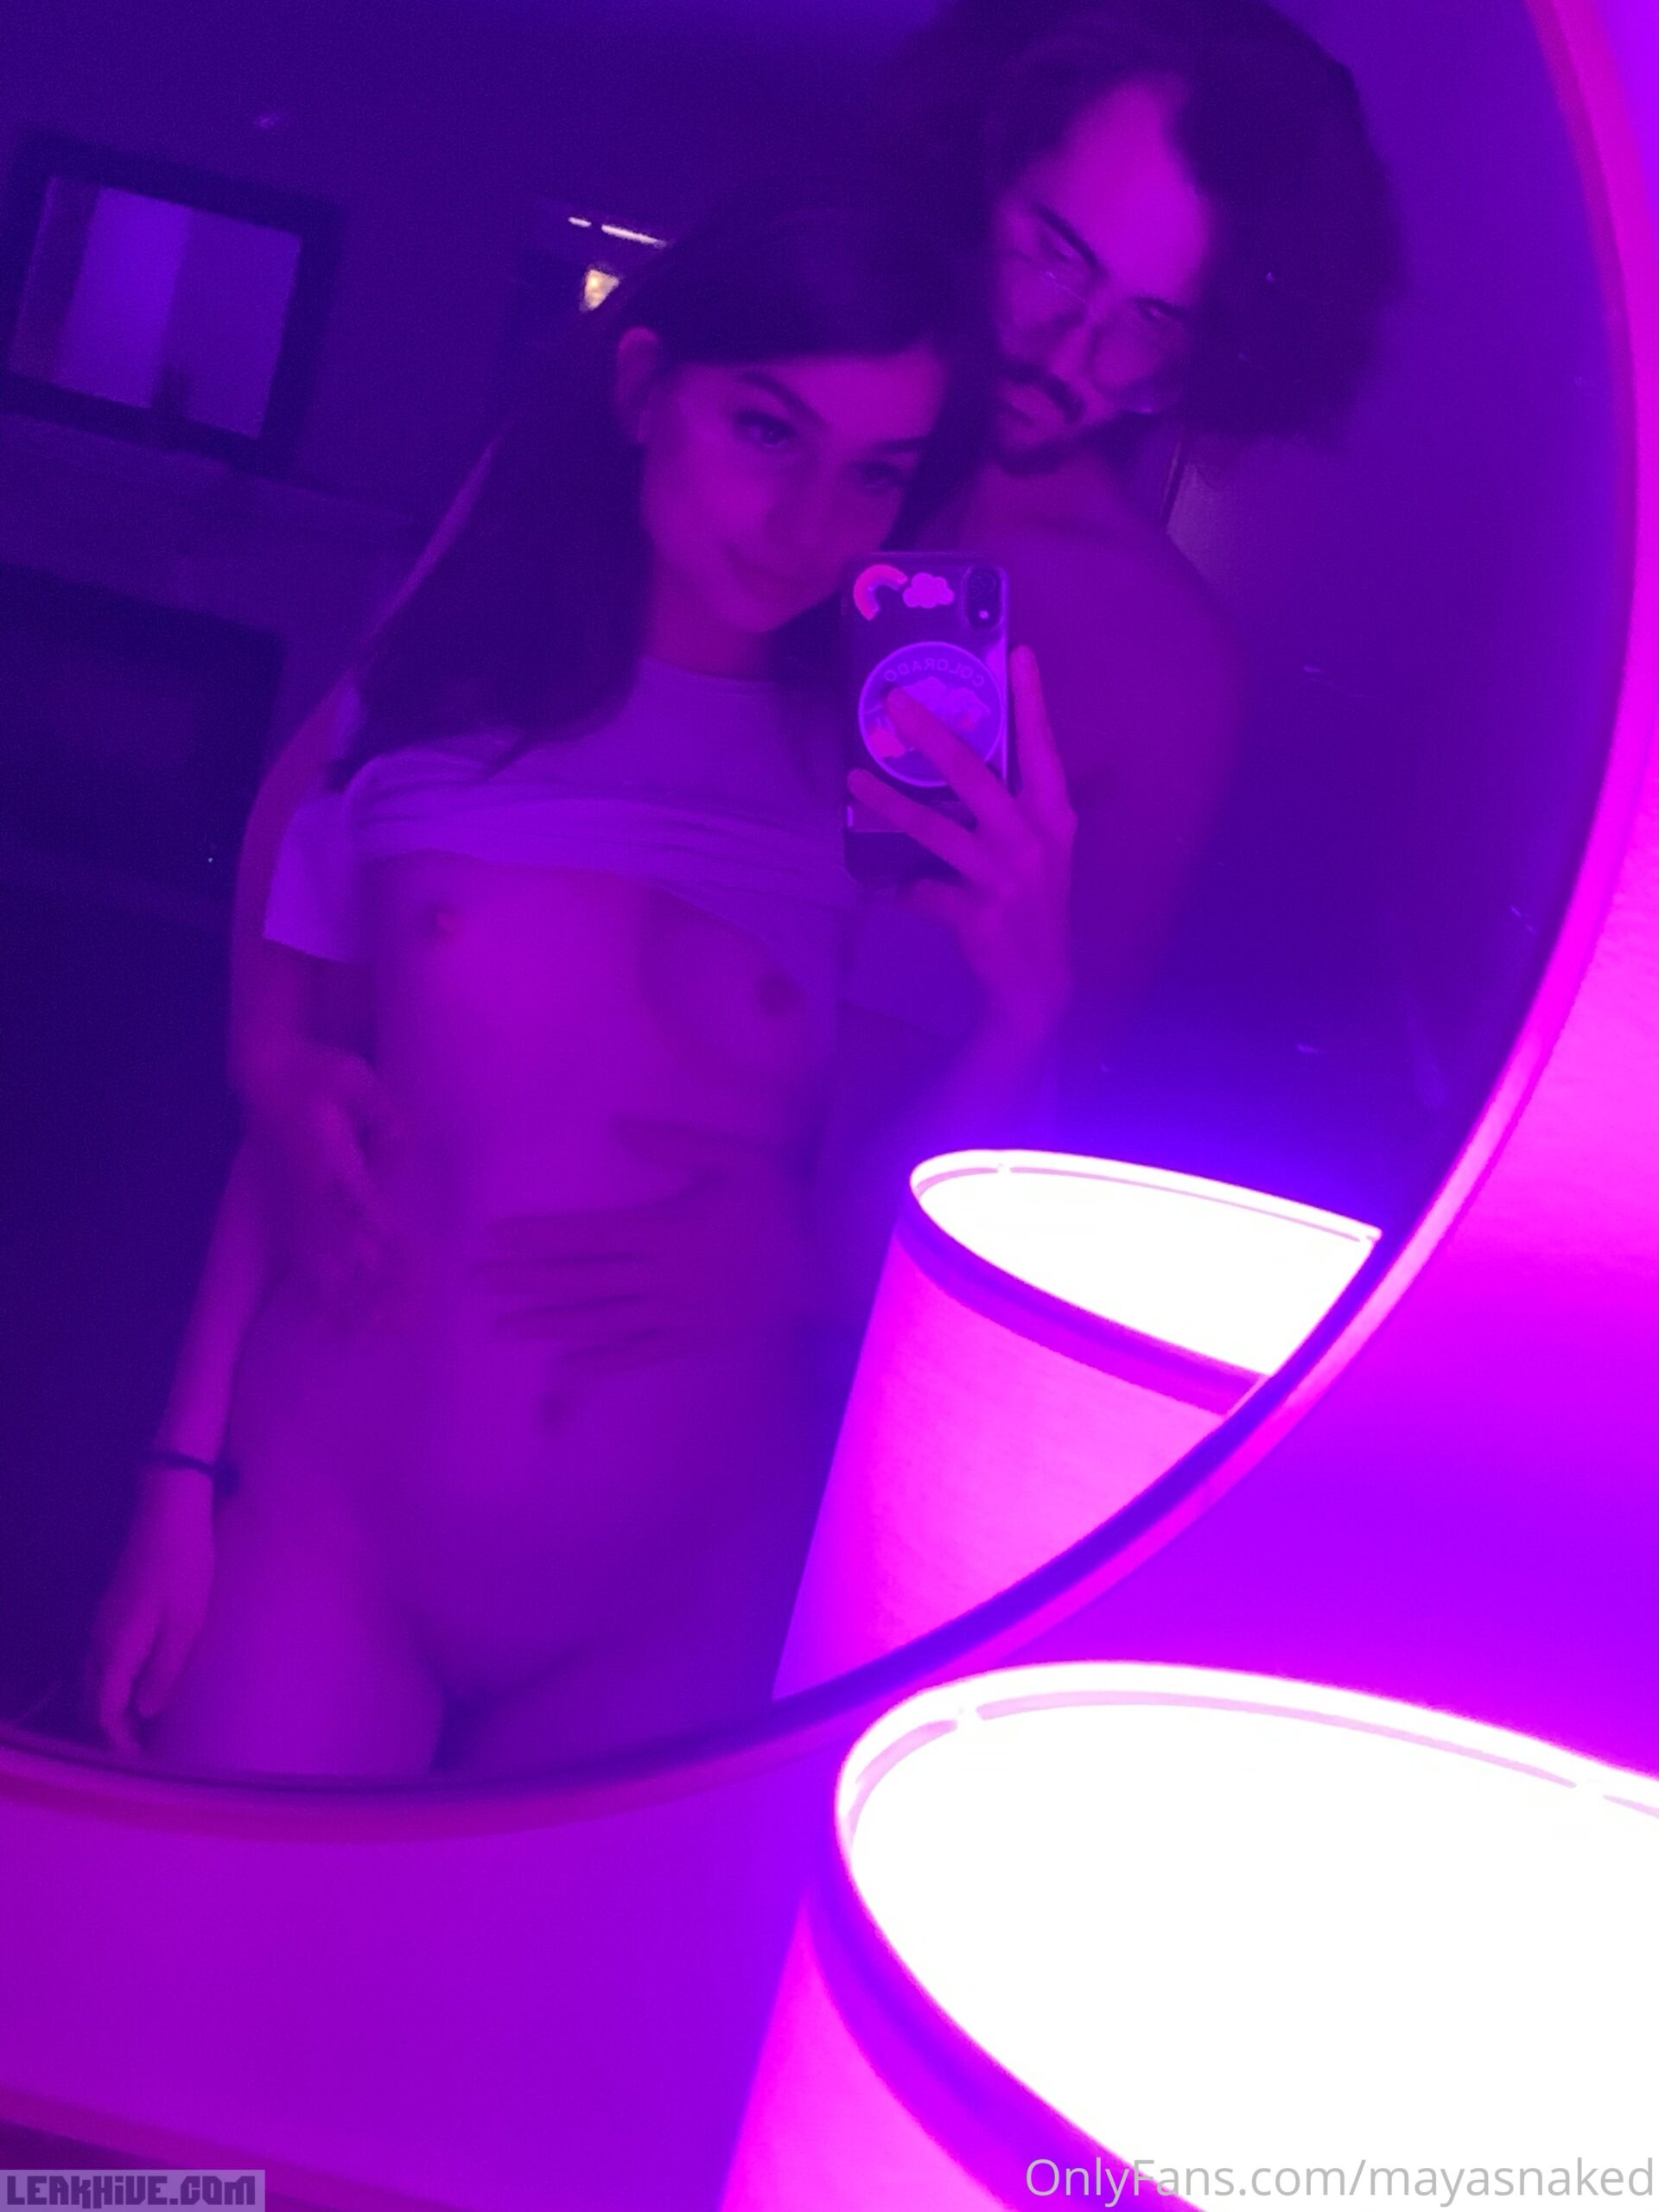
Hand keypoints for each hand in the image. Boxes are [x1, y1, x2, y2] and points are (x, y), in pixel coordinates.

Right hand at [84, 1466, 216, 1753]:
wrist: (168, 1514)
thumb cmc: (184, 1568)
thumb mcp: (185, 1623)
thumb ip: (164, 1671)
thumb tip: (146, 1715)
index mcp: (116, 1647)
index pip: (104, 1707)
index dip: (118, 1739)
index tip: (138, 1761)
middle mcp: (100, 1638)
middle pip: (92, 1696)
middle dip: (110, 1727)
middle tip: (139, 1750)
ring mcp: (103, 1621)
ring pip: (95, 1677)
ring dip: (111, 1704)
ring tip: (140, 1723)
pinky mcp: (113, 1608)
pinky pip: (102, 1658)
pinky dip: (113, 1681)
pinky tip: (136, 1681)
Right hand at [245, 1041, 406, 1320]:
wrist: (263, 1070)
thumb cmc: (314, 1069)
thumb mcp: (353, 1075)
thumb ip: (380, 1109)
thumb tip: (404, 1139)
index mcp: (326, 1158)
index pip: (360, 1206)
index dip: (383, 1240)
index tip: (408, 1270)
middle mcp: (309, 1190)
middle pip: (343, 1249)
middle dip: (371, 1287)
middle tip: (400, 1325)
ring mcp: (295, 1204)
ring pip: (321, 1263)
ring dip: (345, 1301)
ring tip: (368, 1338)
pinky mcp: (285, 1210)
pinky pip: (300, 1259)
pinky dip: (315, 1293)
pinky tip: (327, 1324)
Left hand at [473, 1117, 813, 1372]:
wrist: (830, 1265)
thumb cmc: (783, 1203)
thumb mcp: (738, 1158)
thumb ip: (678, 1144)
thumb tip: (618, 1126)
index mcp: (665, 1231)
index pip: (585, 1235)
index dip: (536, 1237)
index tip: (493, 1238)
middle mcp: (661, 1278)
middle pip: (580, 1280)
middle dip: (525, 1280)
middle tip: (477, 1281)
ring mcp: (675, 1315)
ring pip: (599, 1320)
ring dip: (548, 1323)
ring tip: (503, 1325)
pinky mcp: (693, 1340)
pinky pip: (638, 1354)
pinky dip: (600, 1361)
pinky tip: (564, 1367)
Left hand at [848, 644, 1077, 1043]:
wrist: (1037, 983)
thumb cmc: (1034, 905)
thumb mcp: (1039, 851)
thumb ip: (1011, 810)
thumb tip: (955, 762)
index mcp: (1053, 816)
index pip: (1042, 749)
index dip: (1031, 702)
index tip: (1019, 653)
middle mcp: (1032, 839)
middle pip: (975, 775)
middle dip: (932, 736)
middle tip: (896, 702)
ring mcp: (1004, 877)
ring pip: (934, 829)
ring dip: (890, 804)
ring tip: (855, 782)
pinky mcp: (977, 912)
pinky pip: (924, 891)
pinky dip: (909, 892)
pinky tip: (901, 892)